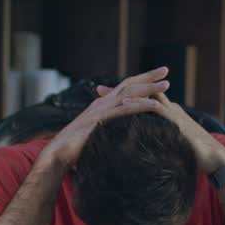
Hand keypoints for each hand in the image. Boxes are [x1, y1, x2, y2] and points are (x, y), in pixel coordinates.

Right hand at [39, 68, 169, 169]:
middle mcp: (102, 103)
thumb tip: (121, 132)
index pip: (124, 87)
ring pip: (129, 94)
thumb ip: (109, 129)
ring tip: (166, 84)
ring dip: (148, 88)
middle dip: (147, 77)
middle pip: (128, 84)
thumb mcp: (97, 134)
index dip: (140, 80)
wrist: (59, 153)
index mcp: (102, 105)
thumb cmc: (77, 148)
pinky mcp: (101, 120)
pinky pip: (125, 110)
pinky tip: (155, 105)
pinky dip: (141, 106)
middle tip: (166, 70)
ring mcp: (101, 110)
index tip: (157, 76)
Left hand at [96, 81, 224, 174]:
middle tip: (97, 89)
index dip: (124, 98)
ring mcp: (172, 112)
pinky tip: (122, 104)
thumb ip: (160, 143)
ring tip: (104, 94)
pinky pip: (154, 107)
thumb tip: (146, 151)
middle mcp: (168, 107)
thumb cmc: (193, 155)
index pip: (143, 100)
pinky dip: (138, 103)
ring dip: (124, 93)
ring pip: (145, 96)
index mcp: (167, 113)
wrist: (213, 158)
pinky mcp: (175, 120)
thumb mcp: (171, 146)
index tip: (104, 99)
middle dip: (119, 90)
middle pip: (141, 92)